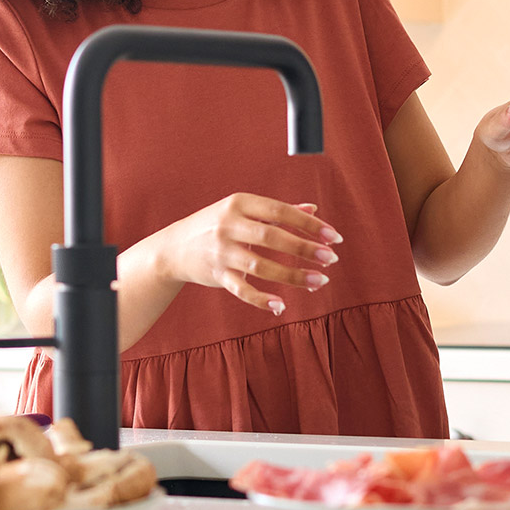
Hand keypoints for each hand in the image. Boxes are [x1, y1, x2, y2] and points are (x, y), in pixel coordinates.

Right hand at [151, 194, 340, 315]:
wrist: (175, 247)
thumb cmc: (217, 224)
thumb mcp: (243, 210)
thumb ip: (278, 210)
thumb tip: (313, 208)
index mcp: (240, 203)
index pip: (280, 211)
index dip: (309, 224)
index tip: (334, 237)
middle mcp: (229, 225)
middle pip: (272, 237)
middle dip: (305, 249)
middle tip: (331, 259)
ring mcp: (222, 251)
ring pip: (261, 266)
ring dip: (293, 276)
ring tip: (319, 281)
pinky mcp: (217, 275)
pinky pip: (242, 290)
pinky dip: (262, 300)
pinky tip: (282, 306)